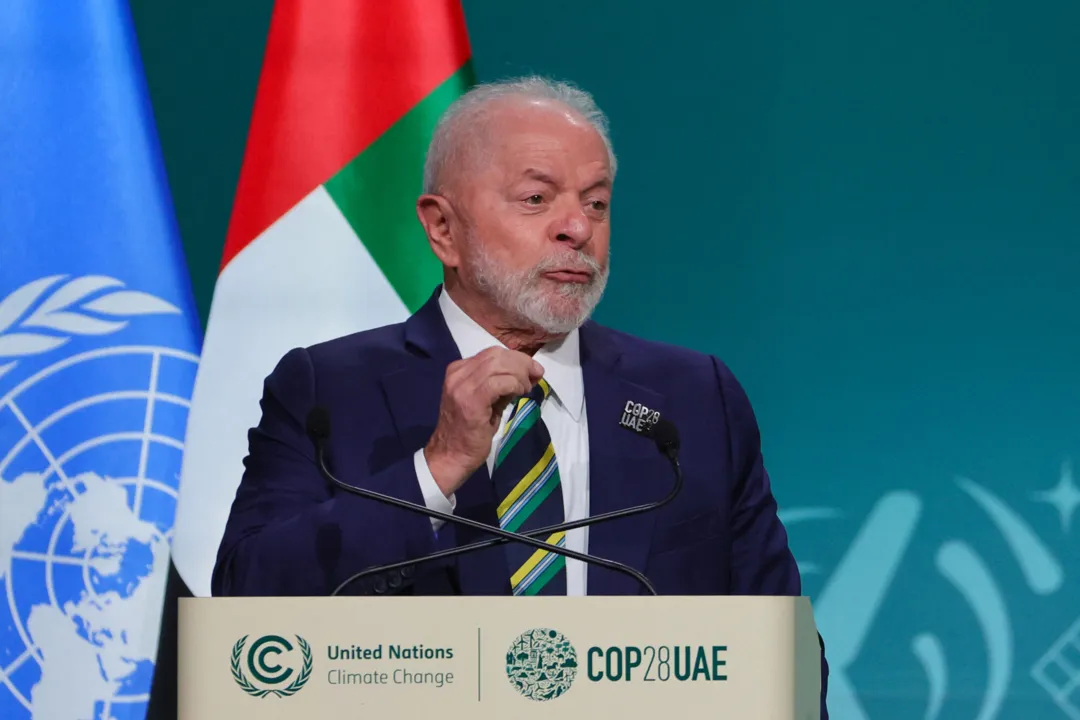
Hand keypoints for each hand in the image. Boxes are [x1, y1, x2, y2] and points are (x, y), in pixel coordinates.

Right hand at [424, 347, 543, 495]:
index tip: (532, 371)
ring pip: (499, 364)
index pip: (492, 354)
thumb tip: (526, 376)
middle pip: (497, 355)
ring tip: (525, 389)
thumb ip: (501, 386)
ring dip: (520, 374)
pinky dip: (515, 384)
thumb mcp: (485, 402)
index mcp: (458, 371)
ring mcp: (462, 385)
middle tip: (536, 376)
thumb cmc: (468, 433)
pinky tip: (519, 394)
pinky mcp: (471, 400)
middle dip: (522, 363)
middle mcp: (457, 373)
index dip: (517, 358)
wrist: (450, 456)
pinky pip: (500, 382)